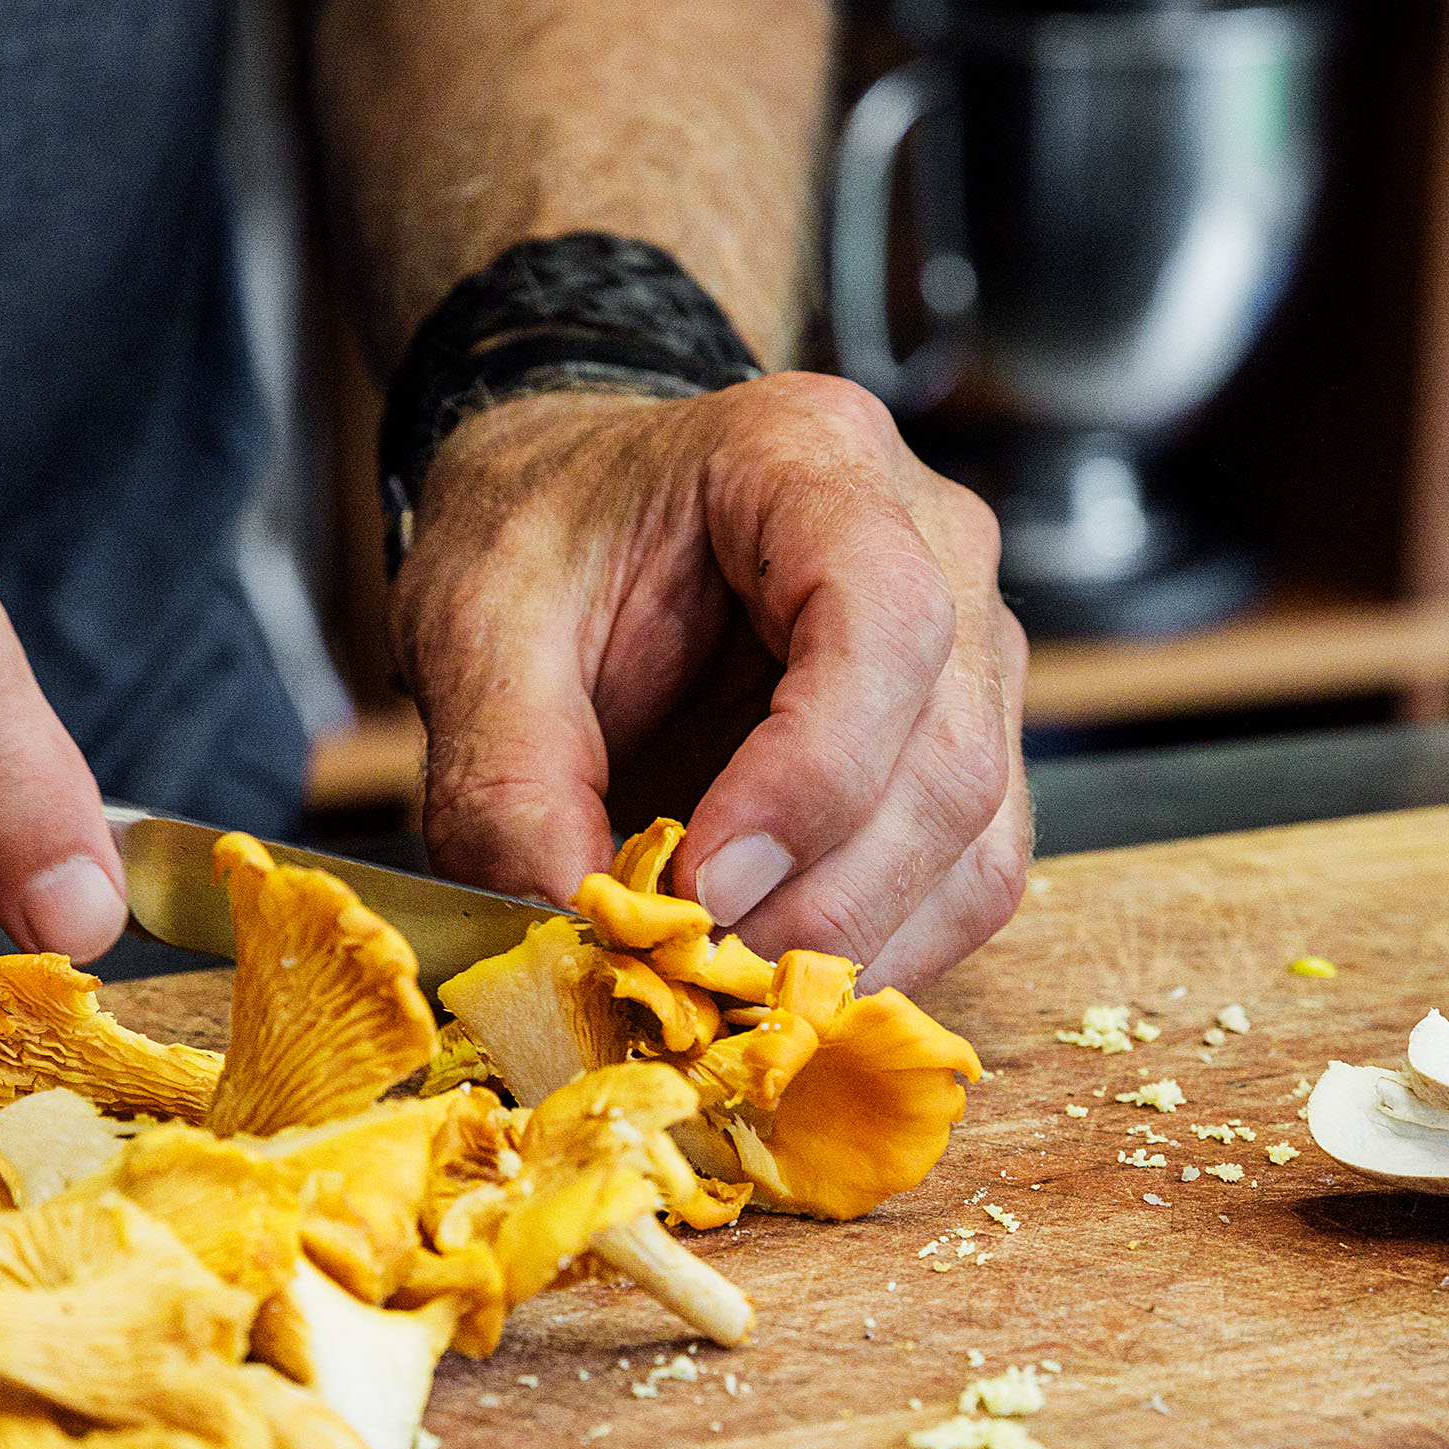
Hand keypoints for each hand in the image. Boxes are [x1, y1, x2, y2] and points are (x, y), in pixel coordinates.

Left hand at [395, 372, 1030, 991]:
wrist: (577, 509)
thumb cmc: (542, 533)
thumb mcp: (473, 624)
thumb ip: (504, 774)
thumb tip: (565, 927)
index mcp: (815, 459)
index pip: (886, 621)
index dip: (810, 777)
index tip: (703, 884)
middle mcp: (935, 544)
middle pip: (948, 756)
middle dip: (824, 898)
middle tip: (698, 974)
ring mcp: (969, 650)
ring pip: (975, 835)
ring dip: (858, 944)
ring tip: (727, 989)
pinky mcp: (961, 747)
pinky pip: (968, 877)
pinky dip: (879, 951)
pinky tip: (777, 979)